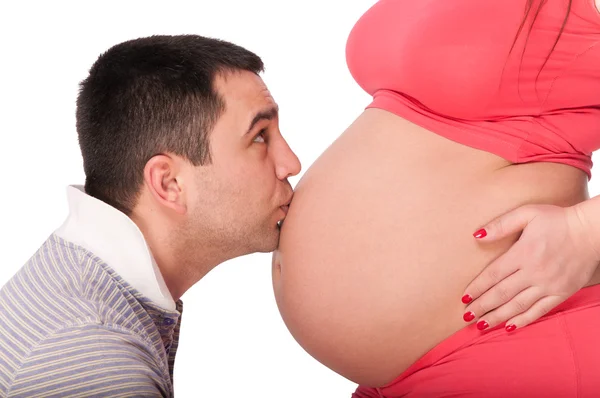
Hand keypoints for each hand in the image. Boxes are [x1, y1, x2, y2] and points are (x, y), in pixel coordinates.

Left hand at [461, 203, 599, 331]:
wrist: (592, 231)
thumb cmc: (557, 220)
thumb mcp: (527, 214)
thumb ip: (501, 225)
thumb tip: (477, 236)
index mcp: (523, 253)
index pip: (493, 275)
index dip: (477, 287)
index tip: (464, 297)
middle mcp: (534, 272)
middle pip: (501, 293)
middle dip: (482, 306)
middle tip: (467, 316)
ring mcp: (548, 285)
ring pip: (518, 305)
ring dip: (498, 317)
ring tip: (482, 325)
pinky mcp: (561, 293)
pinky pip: (539, 310)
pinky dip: (523, 320)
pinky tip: (510, 327)